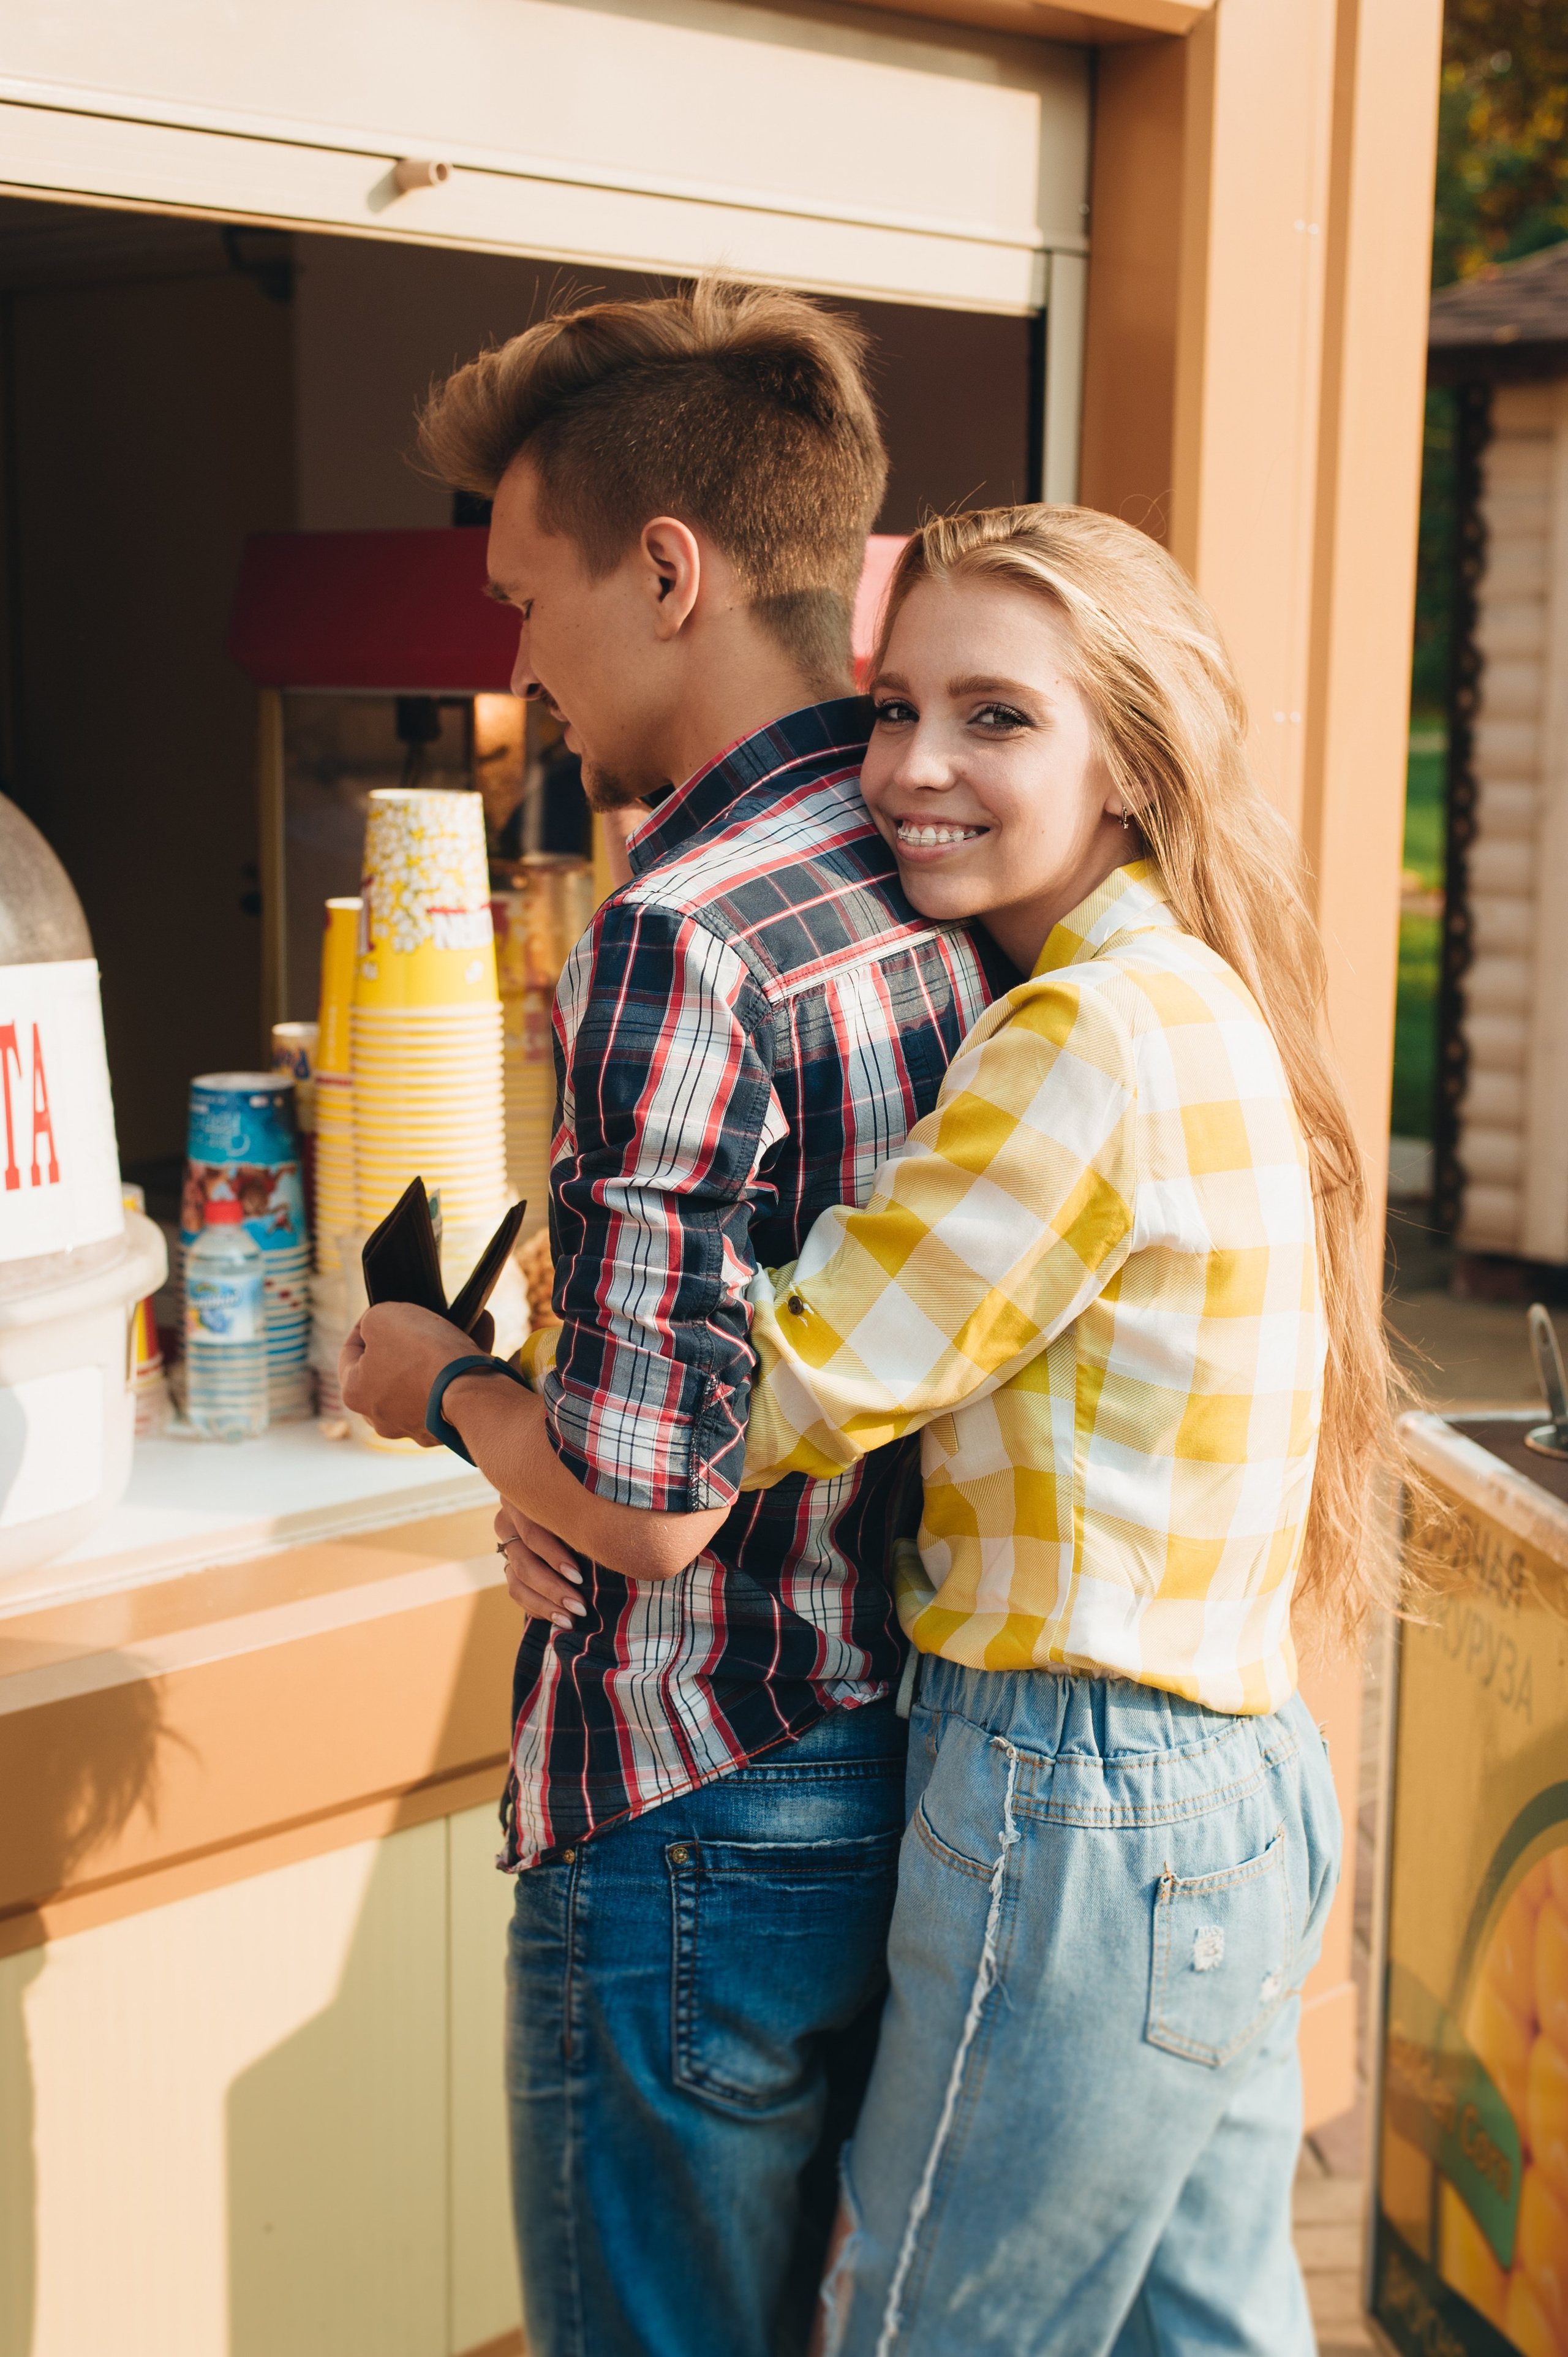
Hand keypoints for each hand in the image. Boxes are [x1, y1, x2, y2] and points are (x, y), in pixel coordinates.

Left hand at [339, 1300, 496, 1442]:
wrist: (471, 1392)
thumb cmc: (421, 1353)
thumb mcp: (382, 1317)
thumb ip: (372, 1319)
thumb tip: (379, 1328)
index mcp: (355, 1393)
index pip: (349, 1352)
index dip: (364, 1324)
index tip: (382, 1310)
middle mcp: (381, 1417)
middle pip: (388, 1369)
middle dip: (405, 1342)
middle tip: (420, 1320)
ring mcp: (415, 1426)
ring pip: (422, 1379)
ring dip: (439, 1350)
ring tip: (460, 1320)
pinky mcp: (448, 1428)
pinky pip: (451, 1389)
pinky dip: (462, 1364)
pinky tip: (480, 1332)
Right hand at [494, 1499, 586, 1627]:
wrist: (571, 1507)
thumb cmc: (587, 1504)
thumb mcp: (584, 1506)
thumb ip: (586, 1522)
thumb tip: (607, 1549)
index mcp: (525, 1499)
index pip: (533, 1533)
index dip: (554, 1557)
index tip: (579, 1577)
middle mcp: (509, 1520)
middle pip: (524, 1562)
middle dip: (553, 1589)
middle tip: (580, 1607)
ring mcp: (507, 1544)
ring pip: (517, 1581)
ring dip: (545, 1604)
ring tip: (570, 1620)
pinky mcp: (509, 1563)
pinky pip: (516, 1591)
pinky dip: (537, 1607)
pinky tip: (558, 1617)